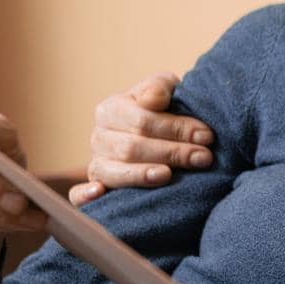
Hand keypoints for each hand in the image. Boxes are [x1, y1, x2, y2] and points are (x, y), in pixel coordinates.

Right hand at [68, 72, 214, 205]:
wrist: (157, 133)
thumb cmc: (163, 110)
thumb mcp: (165, 90)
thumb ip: (160, 87)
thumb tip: (153, 99)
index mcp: (110, 109)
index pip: (142, 120)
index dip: (175, 128)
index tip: (206, 136)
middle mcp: (98, 137)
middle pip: (132, 147)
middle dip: (172, 152)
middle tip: (204, 158)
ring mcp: (95, 163)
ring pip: (114, 171)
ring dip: (142, 174)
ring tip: (169, 176)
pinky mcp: (95, 187)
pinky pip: (78, 195)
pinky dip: (86, 195)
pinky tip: (100, 194)